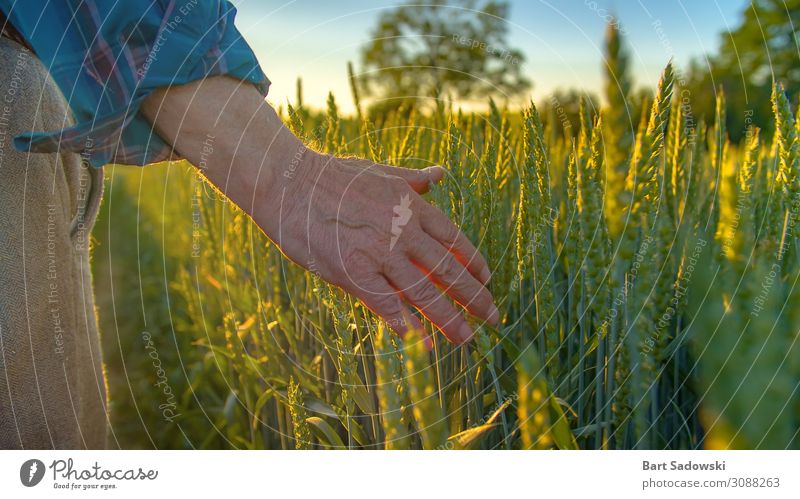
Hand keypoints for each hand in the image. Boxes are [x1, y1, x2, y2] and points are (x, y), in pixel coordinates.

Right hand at [255, 152, 498, 344]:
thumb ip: (413, 179)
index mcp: (412, 206)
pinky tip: (415, 339)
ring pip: (422, 291)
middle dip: (473, 297)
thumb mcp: (380, 171)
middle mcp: (403, 230)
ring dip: (446, 318)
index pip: (454, 238)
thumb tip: (439, 174)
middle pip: (447, 269)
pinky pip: (384, 303)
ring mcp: (379, 252)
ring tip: (464, 339)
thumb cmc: (333, 176)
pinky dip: (402, 323)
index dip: (473, 262)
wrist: (289, 181)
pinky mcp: (352, 270)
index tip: (487, 280)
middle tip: (493, 317)